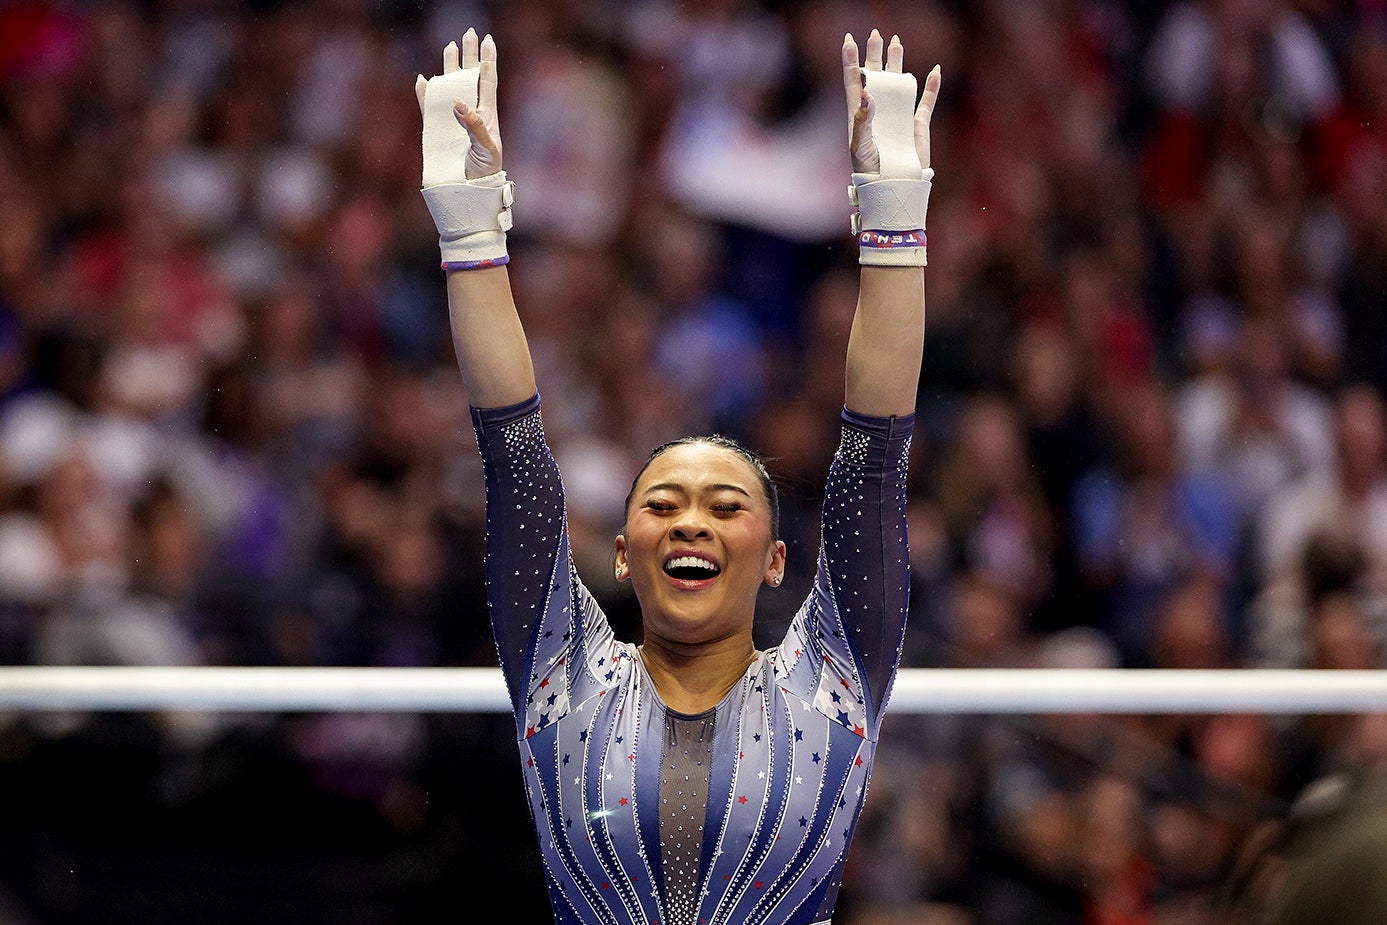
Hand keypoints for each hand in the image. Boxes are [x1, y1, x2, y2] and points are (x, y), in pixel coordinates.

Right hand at [416, 27, 502, 178]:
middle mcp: (470, 112)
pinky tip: (423, 80)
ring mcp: (453, 120)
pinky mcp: (438, 130)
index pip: (487, 81)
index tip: (488, 41)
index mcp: (486, 114)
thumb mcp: (487, 149)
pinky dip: (425, 94)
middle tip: (468, 34)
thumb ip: (474, 125)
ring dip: (448, 69)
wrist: (469, 190)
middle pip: (469, 77)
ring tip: (449, 47)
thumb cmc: (485, 171)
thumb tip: (458, 102)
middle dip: (469, 56)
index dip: (488, 61)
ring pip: (450, 88)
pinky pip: (429, 108)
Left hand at [842, 29, 940, 174]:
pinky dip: (931, 87)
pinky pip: (926, 102)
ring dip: (898, 63)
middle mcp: (878, 111)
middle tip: (876, 33)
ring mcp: (898, 116)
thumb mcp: (860, 145)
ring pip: (899, 83)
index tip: (848, 40)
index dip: (851, 60)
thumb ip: (862, 119)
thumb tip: (867, 92)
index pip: (854, 81)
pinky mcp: (917, 125)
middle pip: (876, 75)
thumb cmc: (869, 170)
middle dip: (875, 54)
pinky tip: (935, 71)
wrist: (891, 187)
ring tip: (897, 42)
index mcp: (859, 114)